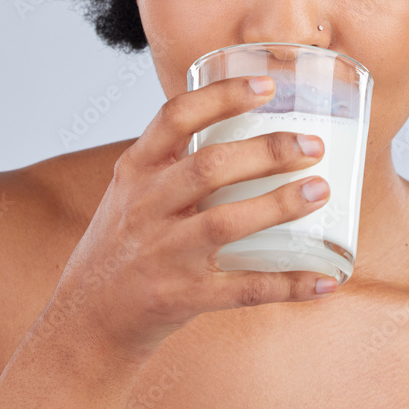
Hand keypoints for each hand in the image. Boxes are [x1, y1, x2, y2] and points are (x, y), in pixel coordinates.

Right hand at [50, 75, 334, 362]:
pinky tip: (324, 279)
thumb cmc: (121, 246)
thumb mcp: (131, 192)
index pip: (175, 117)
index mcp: (135, 171)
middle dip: (267, 151)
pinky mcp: (180, 298)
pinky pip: (242, 289)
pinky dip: (287, 284)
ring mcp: (162, 255)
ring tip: (320, 191)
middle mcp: (145, 207)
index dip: (223, 96)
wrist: (85, 321)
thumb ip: (176, 162)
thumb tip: (250, 130)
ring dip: (279, 205)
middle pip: (209, 167)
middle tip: (312, 145)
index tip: (267, 86)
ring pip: (226, 222)